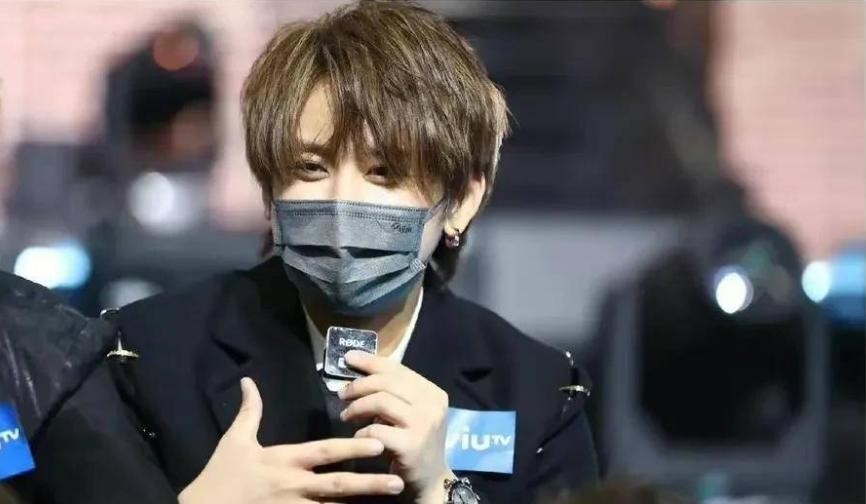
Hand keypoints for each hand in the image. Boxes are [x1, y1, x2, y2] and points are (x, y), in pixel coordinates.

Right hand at [178, 377, 404, 503]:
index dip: (351, 448)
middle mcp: (294, 485)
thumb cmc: (221, 475)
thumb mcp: (234, 441)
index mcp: (284, 460)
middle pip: (338, 485)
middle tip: (397, 482)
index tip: (377, 443)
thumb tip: (248, 381)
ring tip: (389, 500)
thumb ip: (249, 411)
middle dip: (369, 484)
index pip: (324, 452)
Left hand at [339, 351, 455, 503]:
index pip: (398, 368)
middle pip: (386, 382)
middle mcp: (432, 404)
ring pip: (380, 401)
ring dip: (357, 407)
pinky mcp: (411, 445)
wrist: (431, 480)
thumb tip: (360, 368)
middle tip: (343, 394)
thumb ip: (394, 393)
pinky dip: (361, 432)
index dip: (370, 361)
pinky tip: (358, 437)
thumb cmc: (415, 443)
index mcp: (432, 392)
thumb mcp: (411, 413)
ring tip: (347, 415)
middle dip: (359, 386)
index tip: (348, 358)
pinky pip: (376, 430)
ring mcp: (423, 424)